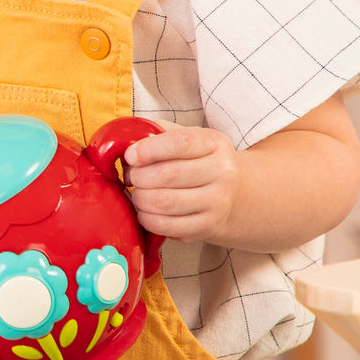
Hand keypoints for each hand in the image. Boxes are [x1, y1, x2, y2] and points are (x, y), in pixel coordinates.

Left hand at [123, 122, 239, 243]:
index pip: (180, 143)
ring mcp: (217, 202)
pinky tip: (145, 211)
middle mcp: (222, 172)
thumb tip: (125, 143)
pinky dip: (147, 218)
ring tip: (137, 193)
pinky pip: (167, 226)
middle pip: (168, 174)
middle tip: (131, 176)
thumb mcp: (185, 136)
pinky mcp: (207, 226)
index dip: (149, 149)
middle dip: (139, 176)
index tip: (130, 155)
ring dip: (140, 198)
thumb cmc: (196, 160)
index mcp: (214, 143)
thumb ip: (157, 132)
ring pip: (165, 202)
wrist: (234, 194)